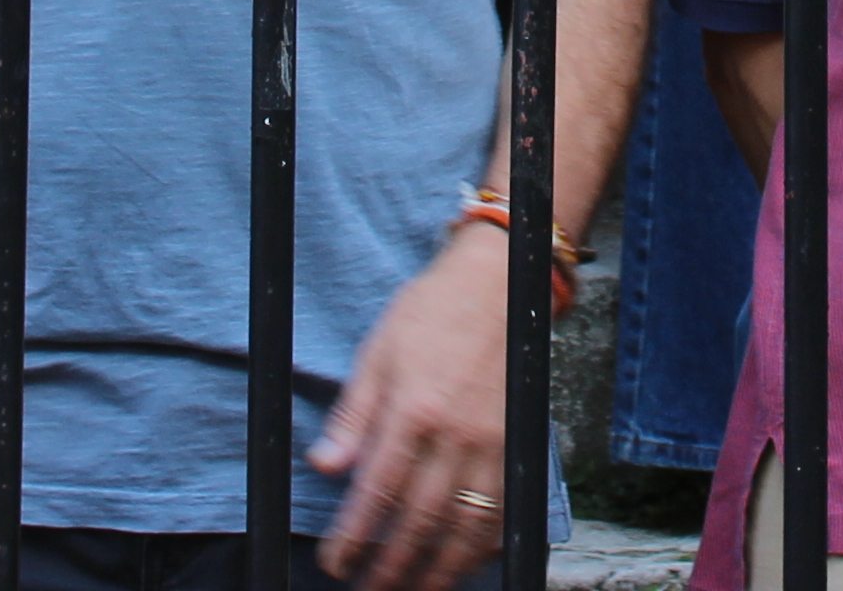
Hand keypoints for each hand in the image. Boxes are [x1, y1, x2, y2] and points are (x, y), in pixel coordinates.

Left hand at [312, 224, 516, 590]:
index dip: (353, 537)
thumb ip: (352, 417)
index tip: (336, 563)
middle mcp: (454, 434)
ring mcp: (492, 443)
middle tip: (369, 590)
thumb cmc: (432, 311)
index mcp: (413, 410)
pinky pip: (505, 510)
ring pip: (465, 527)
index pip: (376, 493)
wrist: (499, 282)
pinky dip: (485, 546)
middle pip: (418, 521)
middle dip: (390, 567)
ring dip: (437, 570)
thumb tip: (324, 468)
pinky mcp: (518, 444)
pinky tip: (466, 564)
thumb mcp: (377, 353)